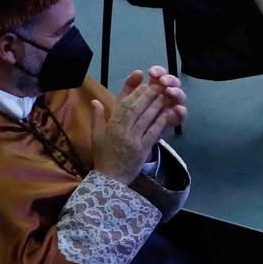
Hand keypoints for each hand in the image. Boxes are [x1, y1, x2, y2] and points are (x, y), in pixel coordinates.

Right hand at [89, 67, 186, 183]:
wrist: (109, 179)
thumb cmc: (103, 156)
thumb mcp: (96, 136)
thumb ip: (97, 117)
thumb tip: (94, 101)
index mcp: (111, 125)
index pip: (124, 104)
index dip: (135, 93)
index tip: (144, 84)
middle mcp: (122, 130)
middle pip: (137, 108)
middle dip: (148, 95)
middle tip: (159, 85)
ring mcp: (132, 139)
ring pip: (146, 118)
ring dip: (156, 105)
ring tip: (165, 95)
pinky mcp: (142, 150)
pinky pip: (152, 132)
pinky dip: (160, 122)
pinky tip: (167, 113)